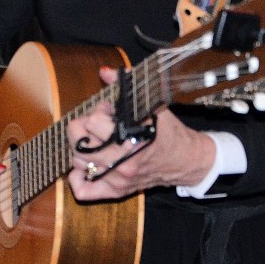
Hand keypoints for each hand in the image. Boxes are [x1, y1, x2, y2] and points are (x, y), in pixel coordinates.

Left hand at [67, 67, 216, 200]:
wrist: (186, 160)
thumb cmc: (168, 133)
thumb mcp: (150, 105)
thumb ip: (126, 86)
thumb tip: (105, 72)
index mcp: (132, 141)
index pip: (93, 123)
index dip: (98, 111)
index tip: (108, 111)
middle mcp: (123, 163)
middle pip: (79, 144)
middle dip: (82, 128)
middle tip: (94, 124)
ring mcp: (118, 180)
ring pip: (77, 163)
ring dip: (81, 148)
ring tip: (95, 141)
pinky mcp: (117, 192)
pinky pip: (83, 191)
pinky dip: (77, 178)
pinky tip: (85, 165)